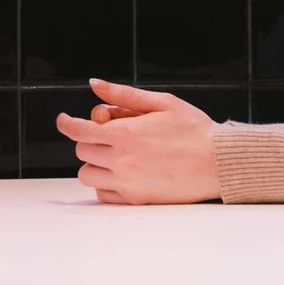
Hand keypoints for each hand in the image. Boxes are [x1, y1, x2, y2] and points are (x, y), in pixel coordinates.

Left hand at [55, 79, 220, 204]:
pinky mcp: (136, 199)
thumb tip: (95, 85)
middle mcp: (122, 160)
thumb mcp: (162, 102)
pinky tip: (124, 172)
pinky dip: (106, 183)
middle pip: (82, 149)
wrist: (219, 163)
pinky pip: (103, 194)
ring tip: (117, 154)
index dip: (66, 123)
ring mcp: (127, 182)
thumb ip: (123, 95)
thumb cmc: (195, 130)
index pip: (78, 130)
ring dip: (95, 162)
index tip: (65, 120)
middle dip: (91, 138)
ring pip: (87, 174)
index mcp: (126, 133)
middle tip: (113, 133)